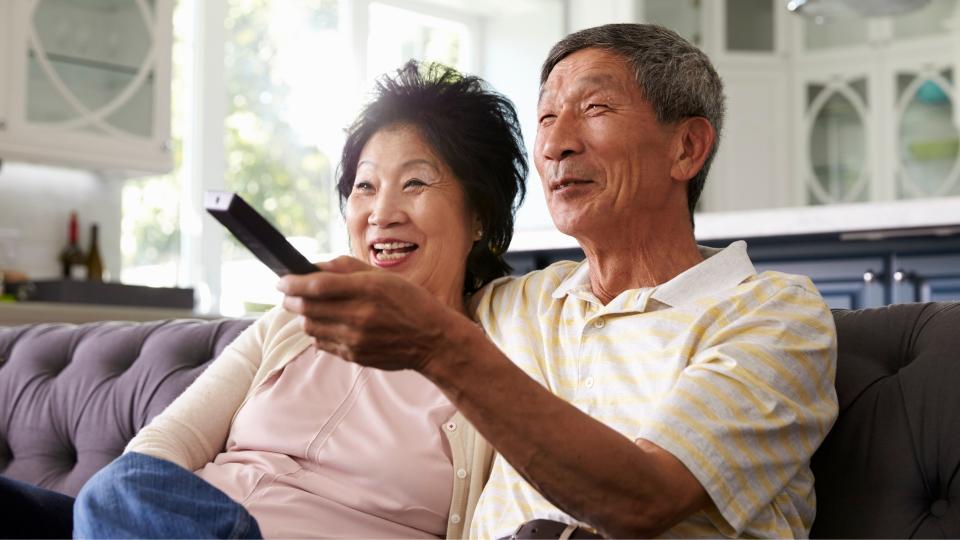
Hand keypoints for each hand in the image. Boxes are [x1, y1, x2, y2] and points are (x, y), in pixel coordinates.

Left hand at [277, 256, 460, 371]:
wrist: (432, 340)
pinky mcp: (354, 356)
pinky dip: (318, 333)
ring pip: (310, 328)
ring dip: (304, 316)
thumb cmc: (409, 302)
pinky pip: (322, 344)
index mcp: (367, 290)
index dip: (293, 282)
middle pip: (308, 308)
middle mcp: (359, 316)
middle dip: (291, 299)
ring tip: (310, 309)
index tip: (280, 281)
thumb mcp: (382, 277)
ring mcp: (355, 340)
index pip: (317, 286)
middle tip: (288, 294)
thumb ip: (346, 268)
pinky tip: (328, 325)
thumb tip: (313, 267)